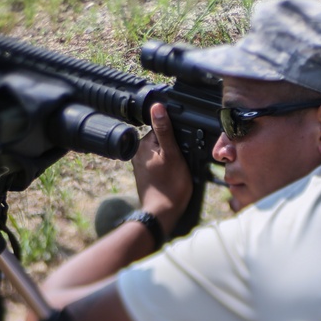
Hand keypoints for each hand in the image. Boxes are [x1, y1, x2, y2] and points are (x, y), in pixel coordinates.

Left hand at [132, 102, 191, 232]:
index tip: (182, 147)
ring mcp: (142, 164)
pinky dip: (169, 167)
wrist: (162, 213)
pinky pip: (161, 163)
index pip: (162, 127)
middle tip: (181, 161)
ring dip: (173, 157)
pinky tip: (173, 176)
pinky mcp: (146, 174)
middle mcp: (138, 152)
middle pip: (162, 139)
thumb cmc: (170, 186)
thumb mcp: (172, 154)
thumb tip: (157, 107)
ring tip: (177, 171)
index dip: (176, 135)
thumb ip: (165, 129)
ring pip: (163, 152)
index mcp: (142, 144)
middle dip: (174, 146)